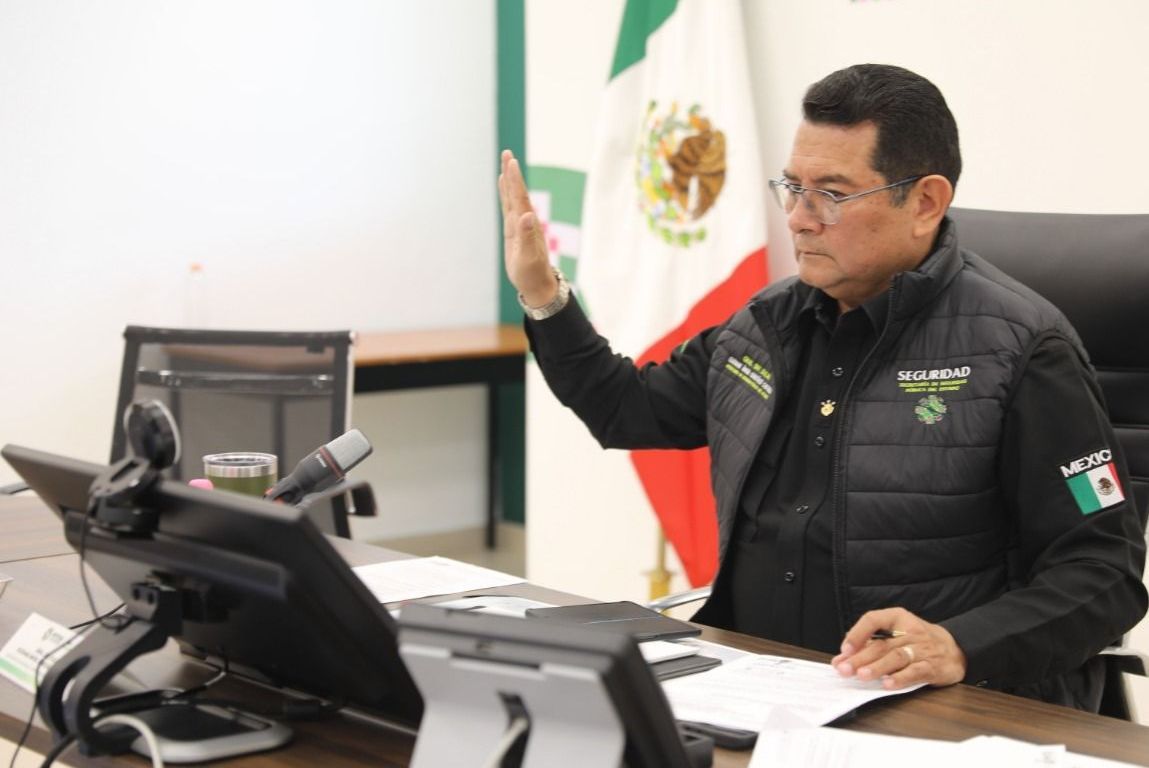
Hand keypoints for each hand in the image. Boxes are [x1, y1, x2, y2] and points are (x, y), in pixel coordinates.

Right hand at [498, 149, 557, 307]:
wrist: (537, 284)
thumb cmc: (532, 273)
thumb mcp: (529, 257)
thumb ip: (527, 236)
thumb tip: (527, 215)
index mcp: (527, 225)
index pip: (520, 198)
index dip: (515, 180)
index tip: (511, 162)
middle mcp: (524, 221)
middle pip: (517, 192)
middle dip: (512, 173)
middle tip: (507, 153)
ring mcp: (519, 225)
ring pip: (513, 198)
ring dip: (509, 180)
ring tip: (505, 163)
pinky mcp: (514, 231)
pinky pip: (509, 208)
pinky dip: (506, 195)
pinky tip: (504, 186)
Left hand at [831, 607, 965, 689]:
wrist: (957, 648)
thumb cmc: (919, 641)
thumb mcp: (897, 633)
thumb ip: (871, 643)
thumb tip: (843, 658)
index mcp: (898, 617)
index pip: (873, 619)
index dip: (857, 633)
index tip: (844, 649)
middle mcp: (910, 631)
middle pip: (881, 644)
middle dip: (860, 658)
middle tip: (843, 669)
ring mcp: (922, 649)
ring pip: (896, 657)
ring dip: (877, 667)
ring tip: (862, 676)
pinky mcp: (933, 666)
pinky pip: (915, 671)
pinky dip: (901, 678)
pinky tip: (888, 684)